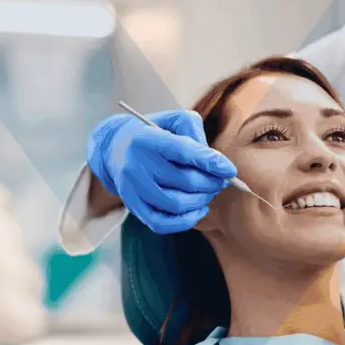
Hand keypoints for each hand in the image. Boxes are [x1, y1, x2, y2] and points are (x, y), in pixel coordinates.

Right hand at [85, 110, 236, 233]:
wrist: (115, 147)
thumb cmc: (153, 133)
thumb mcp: (173, 121)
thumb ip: (195, 133)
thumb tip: (215, 161)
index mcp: (148, 139)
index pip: (184, 151)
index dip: (211, 163)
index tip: (230, 170)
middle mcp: (137, 165)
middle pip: (184, 181)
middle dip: (210, 183)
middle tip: (220, 181)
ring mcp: (133, 189)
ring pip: (176, 204)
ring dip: (201, 201)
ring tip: (209, 192)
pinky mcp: (133, 206)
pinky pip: (162, 224)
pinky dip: (186, 221)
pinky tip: (198, 209)